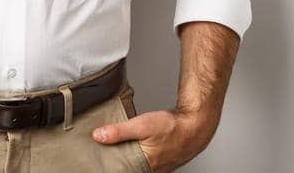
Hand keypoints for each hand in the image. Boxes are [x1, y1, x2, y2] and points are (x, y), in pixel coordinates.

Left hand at [92, 103, 220, 172]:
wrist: (196, 127)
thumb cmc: (173, 128)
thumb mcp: (143, 125)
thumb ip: (119, 131)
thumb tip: (98, 136)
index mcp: (142, 167)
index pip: (119, 172)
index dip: (109, 167)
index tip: (97, 162)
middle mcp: (149, 172)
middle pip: (126, 170)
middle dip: (116, 162)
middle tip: (106, 154)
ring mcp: (155, 170)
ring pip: (134, 168)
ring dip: (127, 161)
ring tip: (120, 150)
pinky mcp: (159, 165)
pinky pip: (143, 165)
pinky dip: (137, 159)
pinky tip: (135, 149)